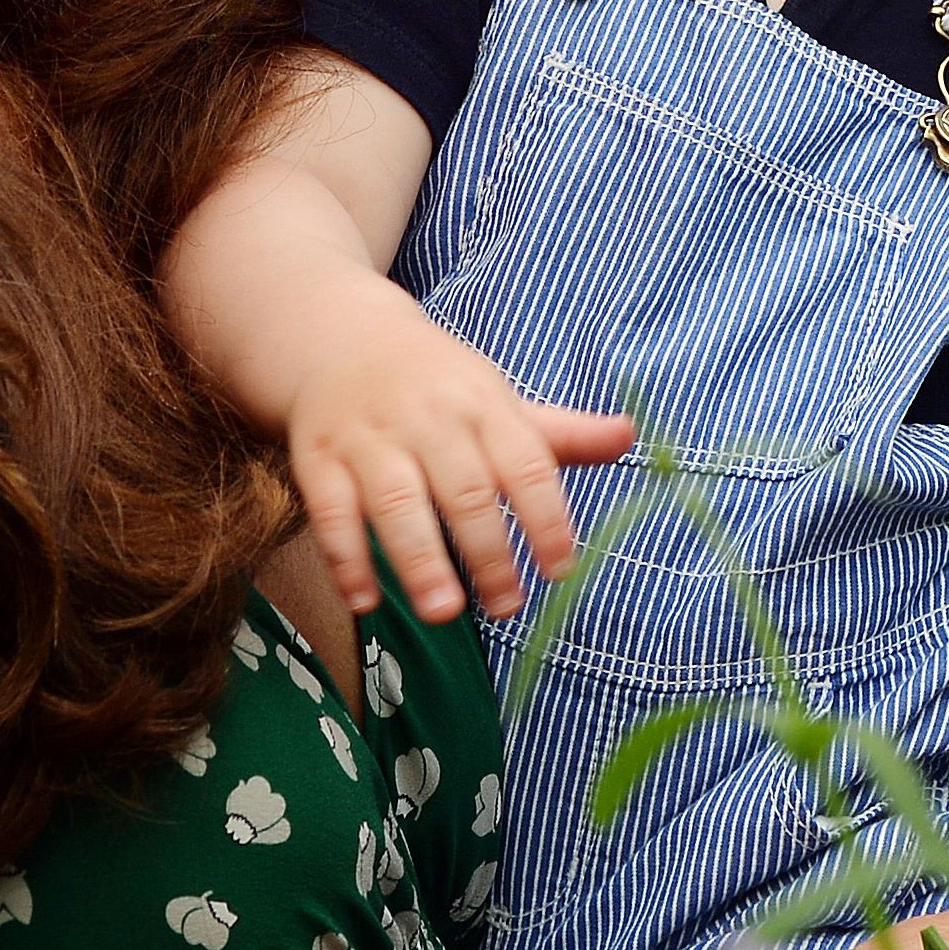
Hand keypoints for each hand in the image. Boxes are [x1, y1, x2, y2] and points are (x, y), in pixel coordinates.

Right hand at [289, 281, 633, 622]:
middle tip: (508, 606)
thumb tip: (631, 436)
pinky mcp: (318, 458)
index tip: (562, 567)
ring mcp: (370, 438)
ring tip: (445, 613)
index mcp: (483, 403)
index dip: (547, 515)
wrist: (341, 336)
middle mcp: (429, 419)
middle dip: (488, 550)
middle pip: (464, 488)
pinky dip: (346, 558)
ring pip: (397, 502)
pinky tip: (365, 602)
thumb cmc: (438, 385)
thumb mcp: (500, 400)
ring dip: (419, 559)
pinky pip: (331, 512)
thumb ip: (561, 433)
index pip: (525, 460)